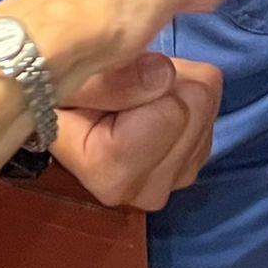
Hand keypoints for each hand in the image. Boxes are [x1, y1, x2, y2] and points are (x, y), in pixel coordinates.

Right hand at [54, 55, 223, 210]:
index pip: (170, 113)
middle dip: (163, 81)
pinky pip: (212, 112)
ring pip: (208, 106)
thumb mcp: (65, 82)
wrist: (60, 112)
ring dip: (174, 87)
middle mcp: (146, 192)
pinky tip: (150, 104)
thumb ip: (108, 82)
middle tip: (124, 84)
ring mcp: (174, 182)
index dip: (141, 82)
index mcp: (112, 175)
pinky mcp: (191, 166)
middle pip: (197, 105)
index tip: (107, 84)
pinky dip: (183, 98)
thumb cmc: (55, 95)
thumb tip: (163, 75)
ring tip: (133, 93)